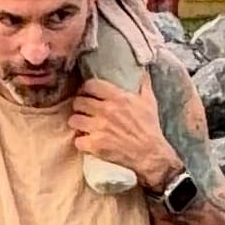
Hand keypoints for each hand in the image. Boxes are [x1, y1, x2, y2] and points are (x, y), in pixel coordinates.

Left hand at [68, 75, 181, 192]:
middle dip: (80, 106)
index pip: (90, 85)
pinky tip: (87, 141)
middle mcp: (106, 111)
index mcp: (118, 98)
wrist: (150, 154)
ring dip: (77, 123)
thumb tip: (142, 69)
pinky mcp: (95, 145)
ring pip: (74, 120)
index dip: (86, 89)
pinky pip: (77, 140)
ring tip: (83, 126)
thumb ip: (143, 84)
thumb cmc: (150, 128)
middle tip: (84, 111)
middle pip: (78, 102)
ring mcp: (99, 128)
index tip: (87, 93)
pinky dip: (81, 142)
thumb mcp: (149, 102)